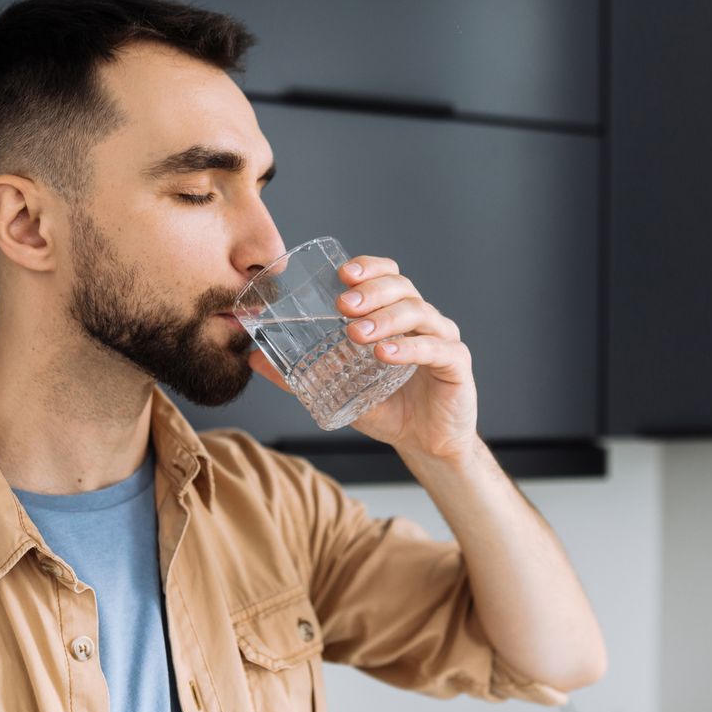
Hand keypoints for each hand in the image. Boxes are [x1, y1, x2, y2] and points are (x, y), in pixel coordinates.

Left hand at [247, 254, 479, 461]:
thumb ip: (299, 374)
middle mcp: (423, 320)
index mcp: (397, 316)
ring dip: (385, 319)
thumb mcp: (339, 389)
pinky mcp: (457, 364)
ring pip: (418, 313)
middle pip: (403, 288)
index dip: (368, 267)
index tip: (343, 273)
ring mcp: (443, 339)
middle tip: (343, 305)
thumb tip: (254, 359)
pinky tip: (386, 354)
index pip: (388, 276)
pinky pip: (437, 349)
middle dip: (371, 291)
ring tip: (356, 333)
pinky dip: (410, 349)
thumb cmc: (388, 408)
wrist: (425, 444)